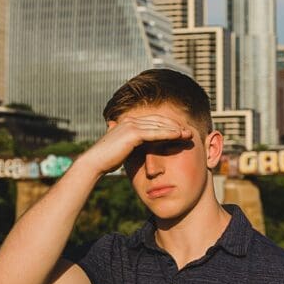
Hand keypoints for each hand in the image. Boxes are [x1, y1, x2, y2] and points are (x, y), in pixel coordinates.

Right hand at [78, 115, 192, 175]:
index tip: (181, 131)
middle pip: (159, 121)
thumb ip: (131, 144)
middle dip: (175, 125)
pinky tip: (179, 136)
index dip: (168, 125)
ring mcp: (131, 125)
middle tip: (189, 131)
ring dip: (175, 129)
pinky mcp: (133, 133)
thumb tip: (139, 148)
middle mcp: (130, 121)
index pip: (154, 120)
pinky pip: (155, 133)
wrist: (95, 163)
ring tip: (188, 133)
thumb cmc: (108, 159)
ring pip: (159, 126)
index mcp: (129, 122)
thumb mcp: (123, 149)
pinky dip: (168, 133)